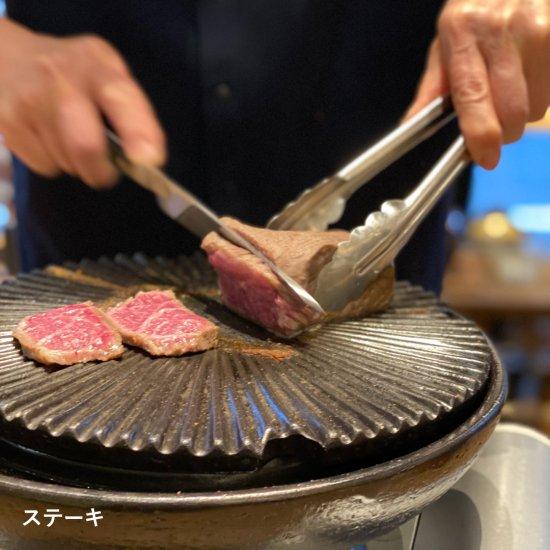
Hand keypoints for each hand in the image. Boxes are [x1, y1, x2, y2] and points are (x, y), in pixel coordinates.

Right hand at [0, 19, 165, 186]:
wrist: (5, 55)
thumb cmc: (71, 73)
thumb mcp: (106, 72)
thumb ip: (131, 110)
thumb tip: (148, 158)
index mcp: (96, 64)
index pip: (119, 97)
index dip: (138, 131)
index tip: (148, 159)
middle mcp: (60, 78)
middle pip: (85, 144)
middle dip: (101, 171)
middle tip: (105, 172)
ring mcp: (29, 101)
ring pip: (67, 163)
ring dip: (77, 163)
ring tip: (68, 135)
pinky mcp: (8, 122)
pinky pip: (45, 166)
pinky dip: (54, 162)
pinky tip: (47, 136)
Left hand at [406, 0, 549, 168]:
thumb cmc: (474, 13)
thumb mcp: (445, 42)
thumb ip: (432, 87)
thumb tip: (410, 125)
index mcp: (462, 34)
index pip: (472, 96)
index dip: (482, 134)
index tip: (486, 157)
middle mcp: (500, 29)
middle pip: (512, 111)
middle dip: (505, 130)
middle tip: (496, 123)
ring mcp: (536, 27)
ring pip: (537, 105)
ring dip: (525, 109)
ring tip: (513, 86)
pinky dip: (542, 92)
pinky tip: (530, 72)